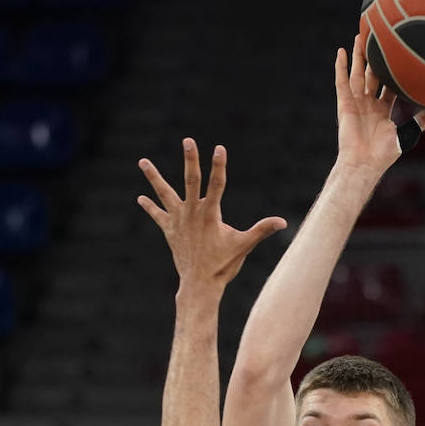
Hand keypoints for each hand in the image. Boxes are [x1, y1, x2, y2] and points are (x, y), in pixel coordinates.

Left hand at [138, 140, 285, 289]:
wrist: (199, 285)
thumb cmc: (223, 265)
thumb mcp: (244, 246)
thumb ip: (261, 230)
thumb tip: (283, 222)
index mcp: (210, 215)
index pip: (217, 184)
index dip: (219, 166)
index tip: (219, 148)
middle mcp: (192, 214)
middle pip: (191, 181)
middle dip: (190, 160)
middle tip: (188, 140)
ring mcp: (178, 222)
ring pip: (165, 194)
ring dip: (154, 178)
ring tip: (142, 161)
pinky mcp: (170, 232)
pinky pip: (158, 216)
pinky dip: (150, 208)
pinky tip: (140, 198)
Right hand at [335, 33, 424, 177]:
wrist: (366, 162)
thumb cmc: (385, 152)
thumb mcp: (410, 132)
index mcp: (382, 109)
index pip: (388, 84)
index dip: (392, 69)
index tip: (399, 52)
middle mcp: (368, 103)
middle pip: (371, 74)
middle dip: (375, 56)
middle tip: (379, 36)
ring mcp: (356, 102)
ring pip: (357, 73)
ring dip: (358, 55)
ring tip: (361, 35)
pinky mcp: (345, 104)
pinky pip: (342, 82)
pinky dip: (340, 67)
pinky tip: (341, 52)